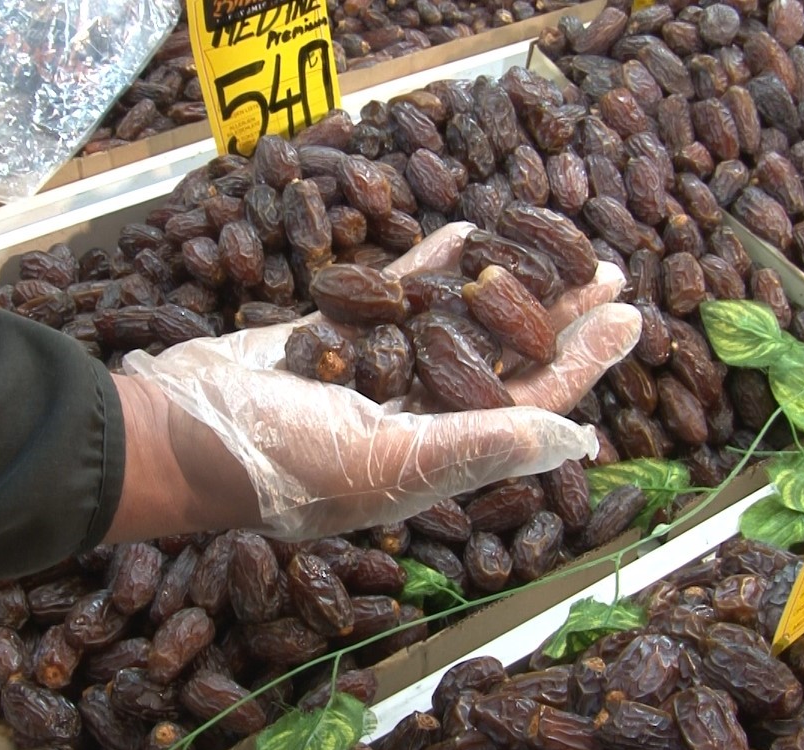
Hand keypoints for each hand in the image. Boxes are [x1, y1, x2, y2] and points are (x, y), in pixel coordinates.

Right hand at [106, 223, 640, 542]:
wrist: (175, 431)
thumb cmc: (276, 460)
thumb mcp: (385, 459)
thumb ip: (478, 445)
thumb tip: (575, 440)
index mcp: (436, 459)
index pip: (529, 407)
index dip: (581, 364)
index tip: (628, 319)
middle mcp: (417, 419)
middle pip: (506, 360)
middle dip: (556, 317)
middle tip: (608, 269)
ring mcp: (378, 375)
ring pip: (459, 323)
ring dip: (508, 286)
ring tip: (555, 244)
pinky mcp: (339, 336)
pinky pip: (399, 297)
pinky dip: (433, 267)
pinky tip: (469, 235)